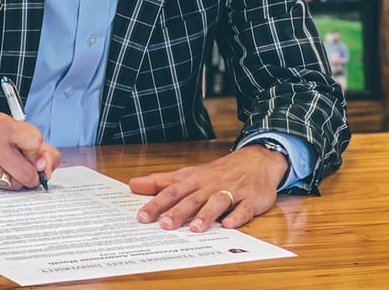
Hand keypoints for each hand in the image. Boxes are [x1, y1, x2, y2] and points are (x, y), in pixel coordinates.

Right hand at [0, 114, 60, 189]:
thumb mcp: (23, 134)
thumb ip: (44, 151)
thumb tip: (45, 169)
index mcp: (5, 125)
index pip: (35, 142)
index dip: (37, 151)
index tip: (31, 151)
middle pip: (27, 172)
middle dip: (32, 175)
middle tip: (27, 169)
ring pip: (16, 184)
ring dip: (18, 180)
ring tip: (9, 167)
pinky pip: (2, 190)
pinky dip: (4, 184)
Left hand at [129, 144, 288, 231]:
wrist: (255, 160)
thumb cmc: (217, 172)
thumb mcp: (187, 174)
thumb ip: (160, 182)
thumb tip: (133, 185)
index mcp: (194, 181)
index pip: (171, 191)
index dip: (156, 204)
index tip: (142, 217)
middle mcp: (210, 186)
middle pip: (192, 198)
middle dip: (178, 212)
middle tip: (164, 225)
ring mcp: (231, 191)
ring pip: (217, 202)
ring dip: (206, 215)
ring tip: (195, 229)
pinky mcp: (250, 199)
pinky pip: (244, 208)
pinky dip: (237, 215)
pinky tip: (228, 224)